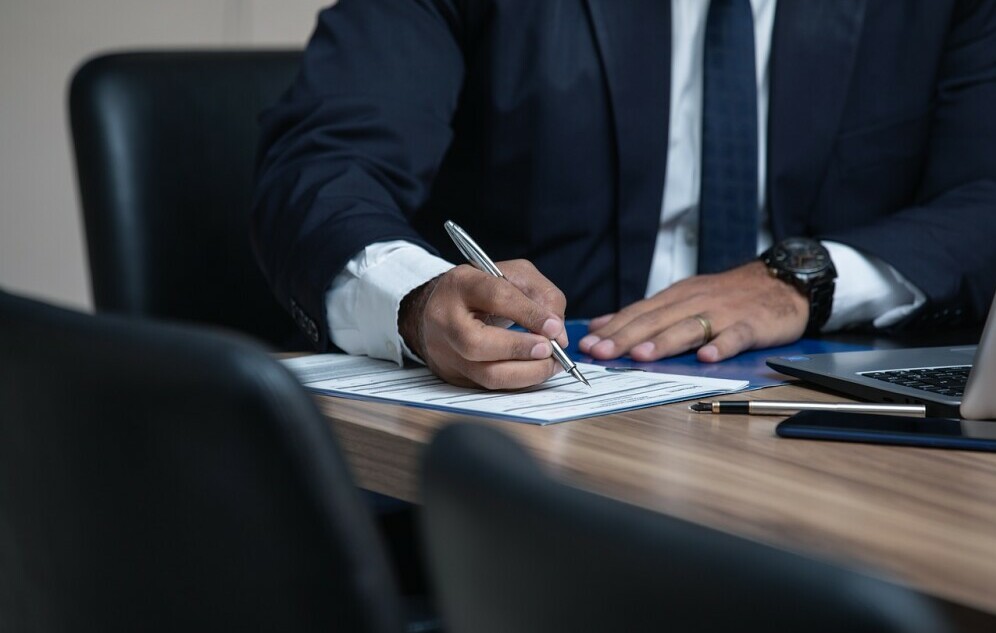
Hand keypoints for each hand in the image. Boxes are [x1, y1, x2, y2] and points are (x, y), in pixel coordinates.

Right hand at [399, 260, 568, 388]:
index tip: (555, 328)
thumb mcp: (515, 276)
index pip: (495, 297)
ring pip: (485, 374)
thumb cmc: (485, 290)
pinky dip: (519, 382)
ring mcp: (445, 352)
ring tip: (550, 365)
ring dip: (525, 373)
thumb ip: (543, 296)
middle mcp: (445, 319)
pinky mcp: (453, 375)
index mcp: (461, 285)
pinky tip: (535, 372)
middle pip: (477, 343)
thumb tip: (558, 335)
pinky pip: (490, 387)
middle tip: (549, 350)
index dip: (528, 314)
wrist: (443, 308)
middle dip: (520, 349)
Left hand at [578, 261, 807, 362]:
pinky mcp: (751, 324)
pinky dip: (722, 345)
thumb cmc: (728, 295)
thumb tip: (602, 325)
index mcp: (676, 297)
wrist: (782, 281)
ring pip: (689, 327)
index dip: (613, 329)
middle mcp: (694, 302)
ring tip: (642, 355)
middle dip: (626, 337)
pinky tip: (707, 357)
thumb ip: (645, 313)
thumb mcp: (683, 297)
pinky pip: (735, 335)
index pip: (638, 313)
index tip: (588, 344)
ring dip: (664, 341)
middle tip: (602, 352)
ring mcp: (723, 312)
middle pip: (656, 320)